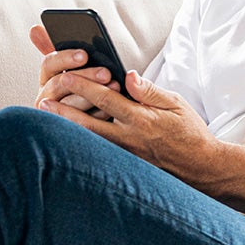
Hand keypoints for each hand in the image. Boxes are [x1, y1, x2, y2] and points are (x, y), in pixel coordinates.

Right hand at [29, 24, 120, 118]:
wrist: (107, 120)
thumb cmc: (85, 83)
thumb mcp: (75, 64)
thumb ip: (57, 45)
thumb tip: (35, 28)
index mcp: (47, 76)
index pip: (49, 63)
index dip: (66, 58)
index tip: (84, 54)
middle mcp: (46, 96)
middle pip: (59, 84)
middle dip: (85, 77)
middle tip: (106, 72)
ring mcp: (55, 116)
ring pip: (69, 106)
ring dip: (91, 96)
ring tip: (115, 87)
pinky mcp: (68, 131)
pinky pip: (80, 125)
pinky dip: (97, 115)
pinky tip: (111, 109)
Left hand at [38, 66, 216, 179]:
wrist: (201, 168)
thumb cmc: (189, 132)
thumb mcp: (176, 104)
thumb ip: (150, 91)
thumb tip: (128, 76)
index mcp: (142, 119)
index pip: (106, 99)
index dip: (83, 86)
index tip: (65, 76)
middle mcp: (130, 139)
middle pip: (89, 124)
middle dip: (64, 112)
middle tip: (43, 100)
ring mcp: (125, 156)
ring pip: (89, 142)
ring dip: (67, 130)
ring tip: (46, 120)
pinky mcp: (125, 167)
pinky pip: (98, 154)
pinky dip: (81, 146)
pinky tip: (65, 140)